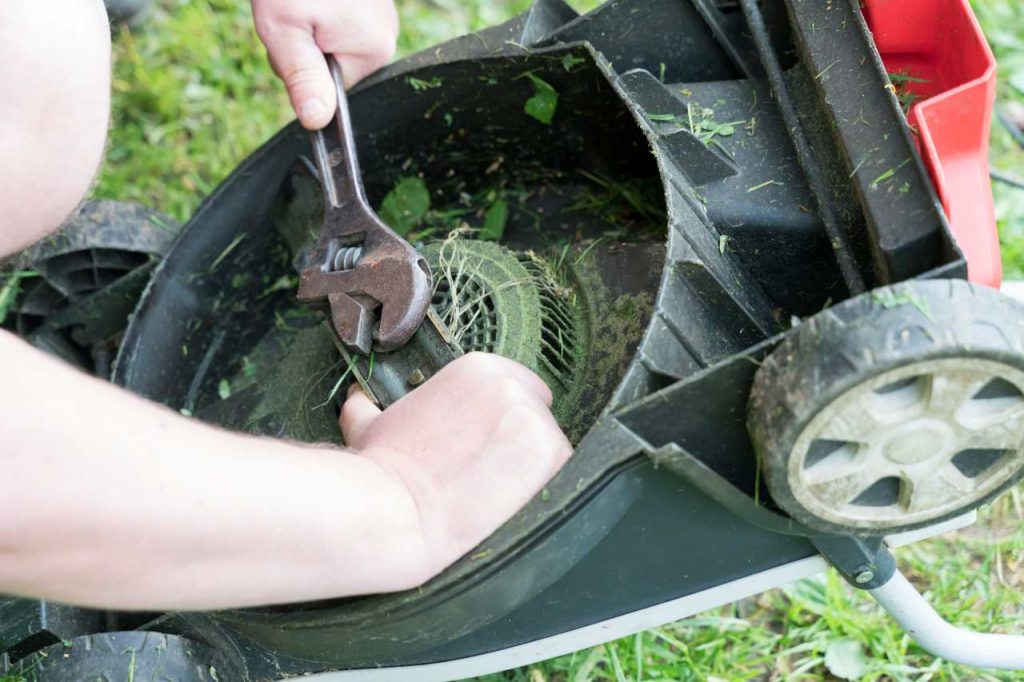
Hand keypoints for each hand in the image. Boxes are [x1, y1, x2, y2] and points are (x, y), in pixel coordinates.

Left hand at [251, 0, 398, 129]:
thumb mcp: (286, 31)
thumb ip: (303, 79)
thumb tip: (318, 123)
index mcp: (372, 50)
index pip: (332, 90)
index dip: (302, 72)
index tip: (290, 40)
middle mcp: (386, 35)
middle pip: (334, 67)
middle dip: (304, 48)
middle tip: (290, 16)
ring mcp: (380, 15)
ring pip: (332, 43)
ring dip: (307, 29)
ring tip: (297, 1)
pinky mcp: (370, 3)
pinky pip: (339, 23)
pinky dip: (316, 12)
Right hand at [340, 353, 572, 576]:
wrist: (397, 510)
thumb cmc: (382, 467)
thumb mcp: (371, 424)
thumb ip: (372, 406)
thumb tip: (358, 402)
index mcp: (477, 369)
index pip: (515, 386)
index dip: (503, 418)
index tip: (488, 444)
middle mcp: (512, 386)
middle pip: (538, 411)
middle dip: (521, 438)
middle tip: (494, 470)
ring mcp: (535, 419)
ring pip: (551, 443)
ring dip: (534, 466)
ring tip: (500, 492)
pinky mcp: (552, 454)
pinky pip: (565, 470)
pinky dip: (546, 487)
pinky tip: (515, 502)